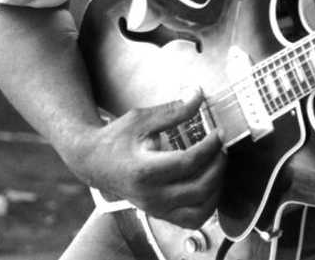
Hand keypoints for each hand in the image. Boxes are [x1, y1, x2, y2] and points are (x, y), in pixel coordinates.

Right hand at [69, 91, 225, 228]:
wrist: (93, 162)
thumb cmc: (115, 138)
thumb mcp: (141, 118)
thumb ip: (172, 110)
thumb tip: (198, 95)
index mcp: (144, 171)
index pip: (188, 163)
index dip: (210, 147)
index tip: (219, 132)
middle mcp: (151, 196)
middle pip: (199, 188)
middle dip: (218, 166)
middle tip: (222, 147)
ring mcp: (155, 209)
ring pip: (199, 211)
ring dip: (216, 188)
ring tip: (217, 165)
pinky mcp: (159, 214)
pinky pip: (192, 220)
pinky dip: (208, 205)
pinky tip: (210, 184)